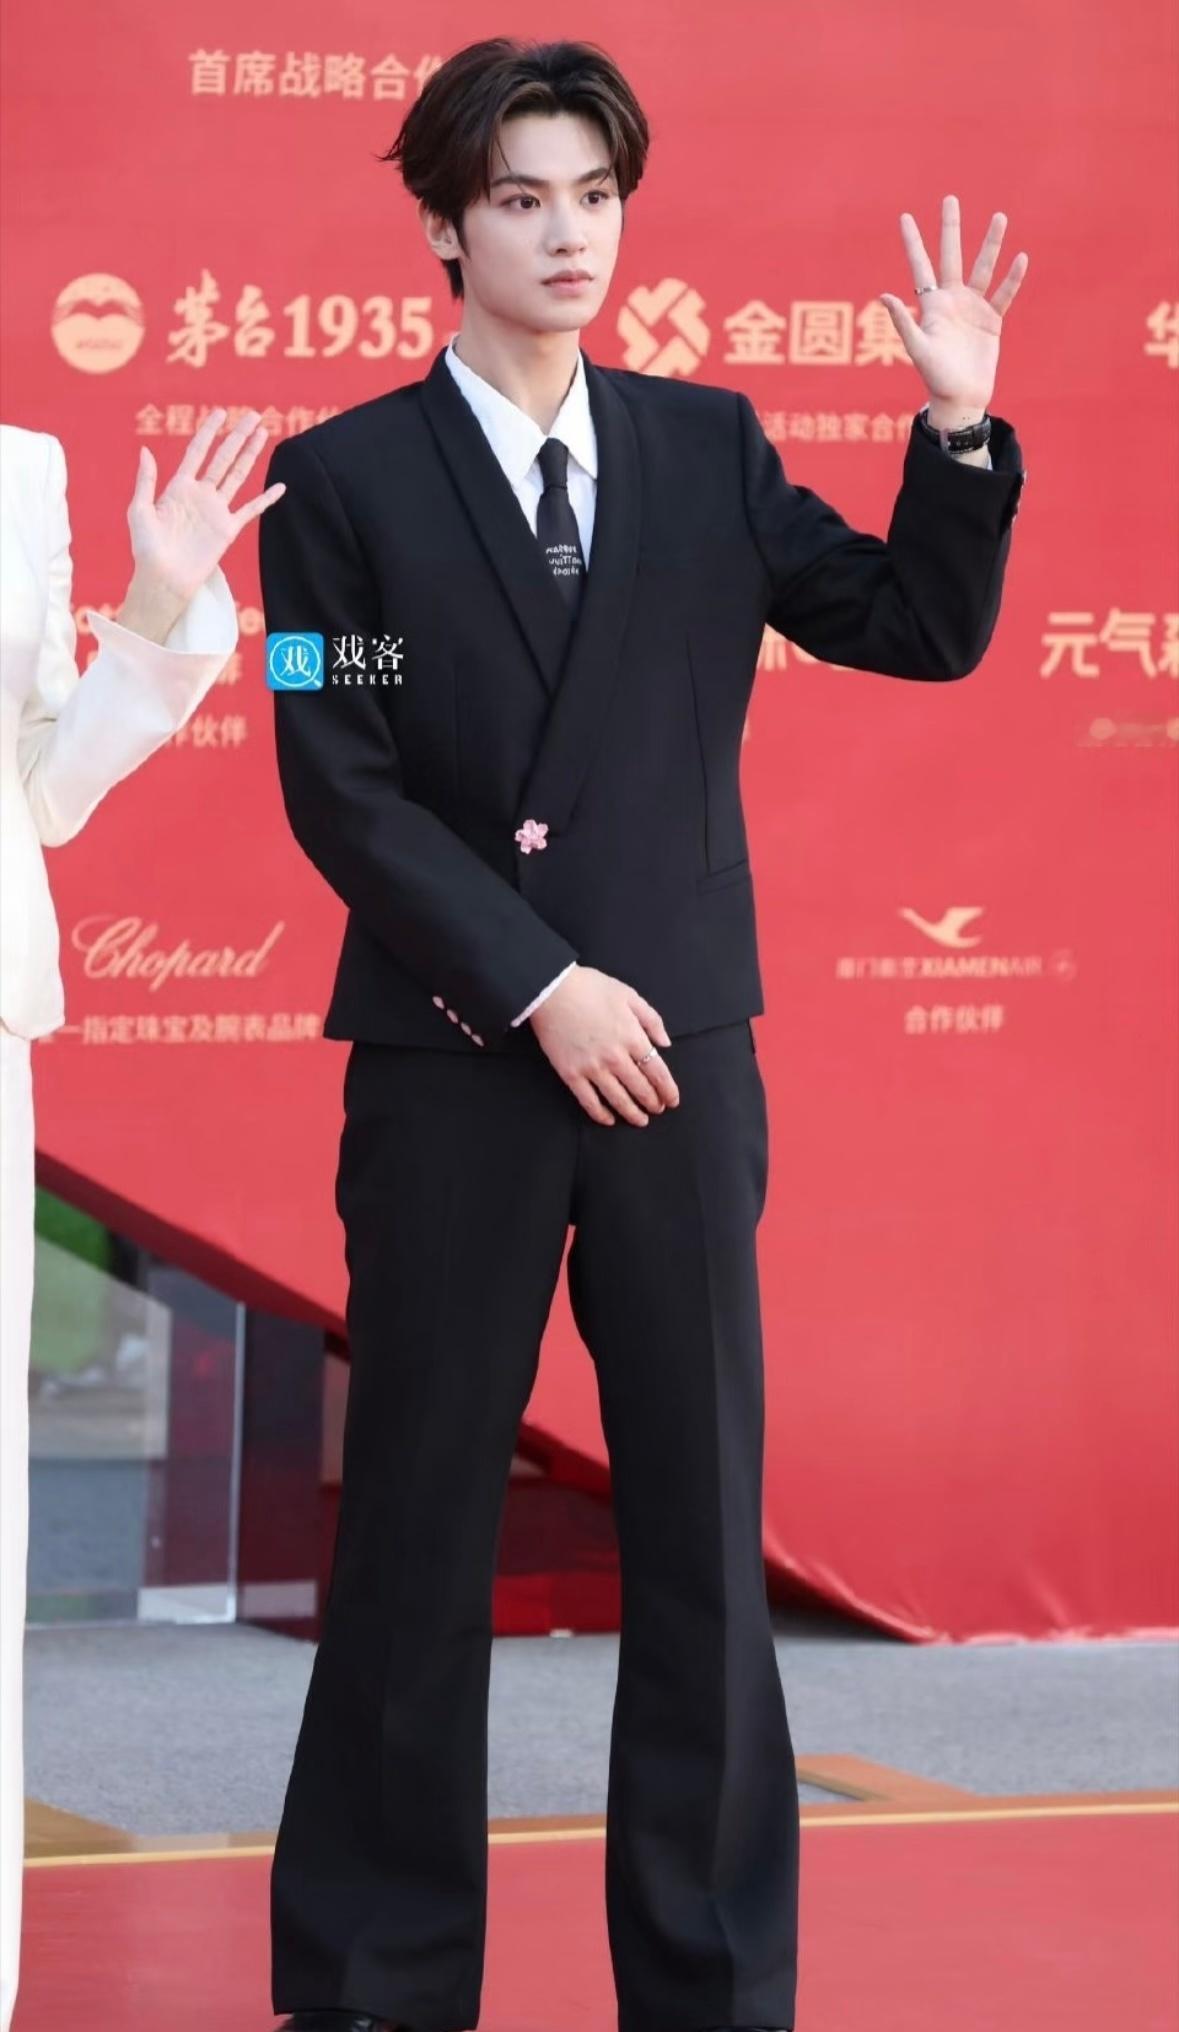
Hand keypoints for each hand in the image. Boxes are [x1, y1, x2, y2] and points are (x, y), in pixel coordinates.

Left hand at [126, 407, 286, 606]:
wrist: (163, 578)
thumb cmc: (146, 547)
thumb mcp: (139, 510)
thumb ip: (146, 481)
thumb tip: (146, 450)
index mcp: (179, 487)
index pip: (197, 452)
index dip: (208, 432)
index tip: (219, 413)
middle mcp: (201, 494)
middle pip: (223, 458)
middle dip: (237, 435)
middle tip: (252, 415)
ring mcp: (216, 511)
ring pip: (238, 476)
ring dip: (251, 455)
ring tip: (263, 433)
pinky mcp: (227, 530)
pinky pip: (251, 511)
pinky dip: (266, 499)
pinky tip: (280, 487)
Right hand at [529, 964, 680, 1125]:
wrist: (551, 990)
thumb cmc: (591, 988)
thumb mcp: (629, 995)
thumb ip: (652, 1020)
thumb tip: (665, 1043)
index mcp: (633, 1037)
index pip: (657, 1072)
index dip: (668, 1090)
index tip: (672, 1100)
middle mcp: (616, 1057)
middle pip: (640, 1088)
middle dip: (653, 1102)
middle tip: (657, 1110)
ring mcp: (592, 1068)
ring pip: (618, 1099)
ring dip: (632, 1113)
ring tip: (641, 1120)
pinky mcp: (571, 1074)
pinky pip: (589, 1101)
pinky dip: (601, 1114)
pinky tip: (609, 1119)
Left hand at [879, 195, 1028, 413]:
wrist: (961, 398)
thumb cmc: (935, 377)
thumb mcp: (918, 349)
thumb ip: (903, 322)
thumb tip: (883, 295)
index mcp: (931, 305)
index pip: (920, 266)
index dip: (913, 242)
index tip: (905, 217)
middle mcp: (952, 301)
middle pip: (951, 256)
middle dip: (950, 228)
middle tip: (950, 198)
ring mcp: (973, 308)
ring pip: (983, 268)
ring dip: (991, 244)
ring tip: (999, 217)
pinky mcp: (992, 320)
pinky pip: (1004, 294)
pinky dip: (1012, 278)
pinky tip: (1020, 258)